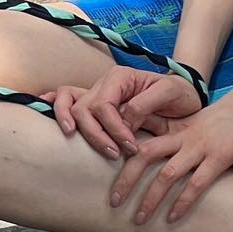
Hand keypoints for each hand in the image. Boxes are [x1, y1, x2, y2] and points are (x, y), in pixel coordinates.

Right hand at [38, 66, 202, 159]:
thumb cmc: (179, 93)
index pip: (104, 104)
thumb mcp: (171, 93)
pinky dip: (55, 106)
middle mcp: (104, 84)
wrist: (184, 97)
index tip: (131, 146)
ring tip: (97, 148)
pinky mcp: (96, 108)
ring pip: (72, 107)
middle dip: (97, 135)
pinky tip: (48, 117)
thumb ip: (145, 104)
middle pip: (84, 108)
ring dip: (79, 129)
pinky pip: (66, 100)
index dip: (114, 128)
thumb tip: (124, 121)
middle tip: (117, 154)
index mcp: (120, 77)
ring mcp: (97, 95)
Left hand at [111, 87, 232, 226]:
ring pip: (167, 174)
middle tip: (113, 202)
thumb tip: (165, 159)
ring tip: (139, 218)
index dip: (123, 159)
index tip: (110, 177)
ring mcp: (200, 147)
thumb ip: (182, 138)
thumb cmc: (229, 118)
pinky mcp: (219, 157)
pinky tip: (173, 217)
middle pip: (145, 156)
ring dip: (150, 198)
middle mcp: (183, 137)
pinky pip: (196, 183)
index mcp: (177, 130)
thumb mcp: (199, 125)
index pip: (142, 142)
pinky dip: (183, 202)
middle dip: (126, 179)